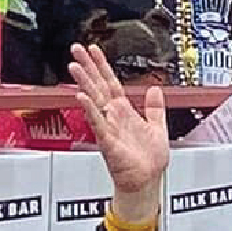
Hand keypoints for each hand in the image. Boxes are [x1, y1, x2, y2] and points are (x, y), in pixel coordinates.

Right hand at [68, 42, 169, 216]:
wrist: (147, 181)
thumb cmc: (149, 160)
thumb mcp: (157, 126)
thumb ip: (154, 108)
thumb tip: (154, 89)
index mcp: (124, 111)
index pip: (110, 82)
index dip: (102, 65)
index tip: (93, 50)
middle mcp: (113, 116)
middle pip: (97, 86)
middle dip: (87, 67)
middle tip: (75, 49)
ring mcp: (108, 128)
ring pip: (94, 100)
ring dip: (84, 83)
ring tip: (74, 66)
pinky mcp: (108, 141)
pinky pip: (98, 123)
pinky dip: (90, 109)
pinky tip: (81, 97)